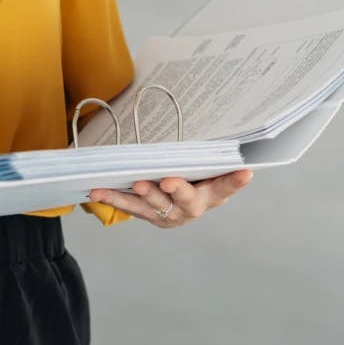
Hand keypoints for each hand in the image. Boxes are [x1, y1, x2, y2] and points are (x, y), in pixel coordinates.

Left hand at [89, 169, 252, 227]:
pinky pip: (130, 206)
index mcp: (211, 194)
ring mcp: (169, 215)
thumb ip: (204, 158)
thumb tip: (215, 128)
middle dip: (177, 190)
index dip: (235, 182)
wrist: (177, 205)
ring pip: (154, 206)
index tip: (245, 172)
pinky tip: (97, 191)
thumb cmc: (193, 178)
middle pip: (186, 201)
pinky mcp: (148, 216)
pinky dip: (114, 197)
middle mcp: (191, 208)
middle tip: (169, 182)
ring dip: (142, 195)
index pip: (226, 187)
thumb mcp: (203, 168)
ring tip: (135, 184)